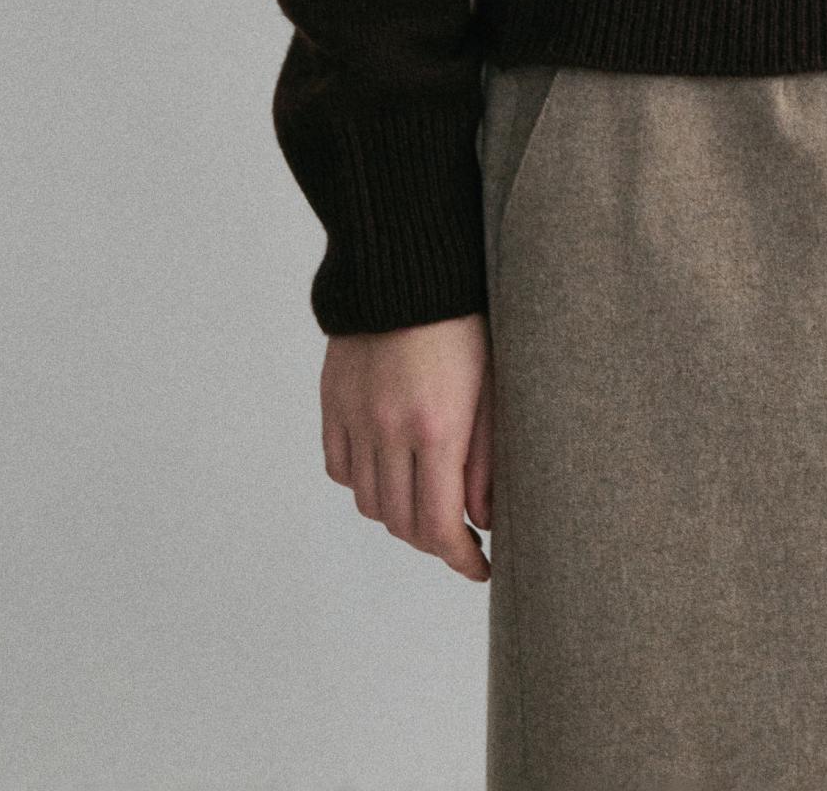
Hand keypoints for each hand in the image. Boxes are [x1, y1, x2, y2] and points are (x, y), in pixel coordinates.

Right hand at [320, 312, 494, 579]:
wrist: (408, 259)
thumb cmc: (466, 315)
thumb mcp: (493, 383)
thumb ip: (487, 455)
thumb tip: (483, 518)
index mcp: (437, 426)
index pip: (438, 525)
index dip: (459, 559)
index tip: (480, 567)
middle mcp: (389, 429)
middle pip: (401, 523)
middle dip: (433, 541)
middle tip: (458, 536)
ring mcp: (356, 416)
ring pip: (369, 501)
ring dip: (398, 514)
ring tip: (425, 503)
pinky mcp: (333, 401)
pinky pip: (340, 467)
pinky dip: (363, 482)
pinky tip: (388, 471)